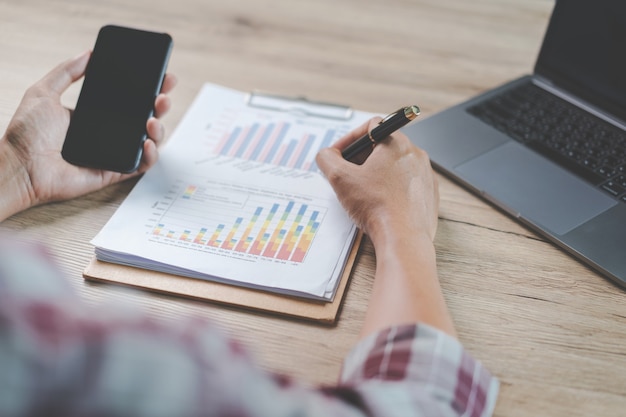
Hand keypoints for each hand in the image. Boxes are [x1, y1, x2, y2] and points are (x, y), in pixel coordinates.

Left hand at [0, 51, 176, 219]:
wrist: (21, 166)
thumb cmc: (25, 134)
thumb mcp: (43, 92)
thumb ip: (66, 71)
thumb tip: (88, 54)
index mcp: (95, 114)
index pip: (129, 99)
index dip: (148, 88)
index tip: (161, 76)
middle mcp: (108, 133)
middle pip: (145, 117)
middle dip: (160, 104)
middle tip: (162, 95)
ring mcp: (114, 152)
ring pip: (149, 140)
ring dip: (158, 129)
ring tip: (152, 120)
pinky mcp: (115, 172)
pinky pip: (141, 165)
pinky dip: (150, 155)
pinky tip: (146, 142)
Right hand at [316, 118, 438, 244]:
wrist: (404, 238)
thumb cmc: (376, 207)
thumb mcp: (340, 179)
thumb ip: (327, 159)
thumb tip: (326, 155)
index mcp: (397, 143)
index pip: (371, 126)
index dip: (350, 138)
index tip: (338, 155)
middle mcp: (415, 155)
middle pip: (383, 146)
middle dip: (361, 158)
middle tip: (347, 174)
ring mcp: (425, 175)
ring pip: (395, 166)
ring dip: (376, 174)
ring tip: (362, 192)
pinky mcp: (429, 195)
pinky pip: (406, 185)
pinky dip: (391, 189)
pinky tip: (380, 204)